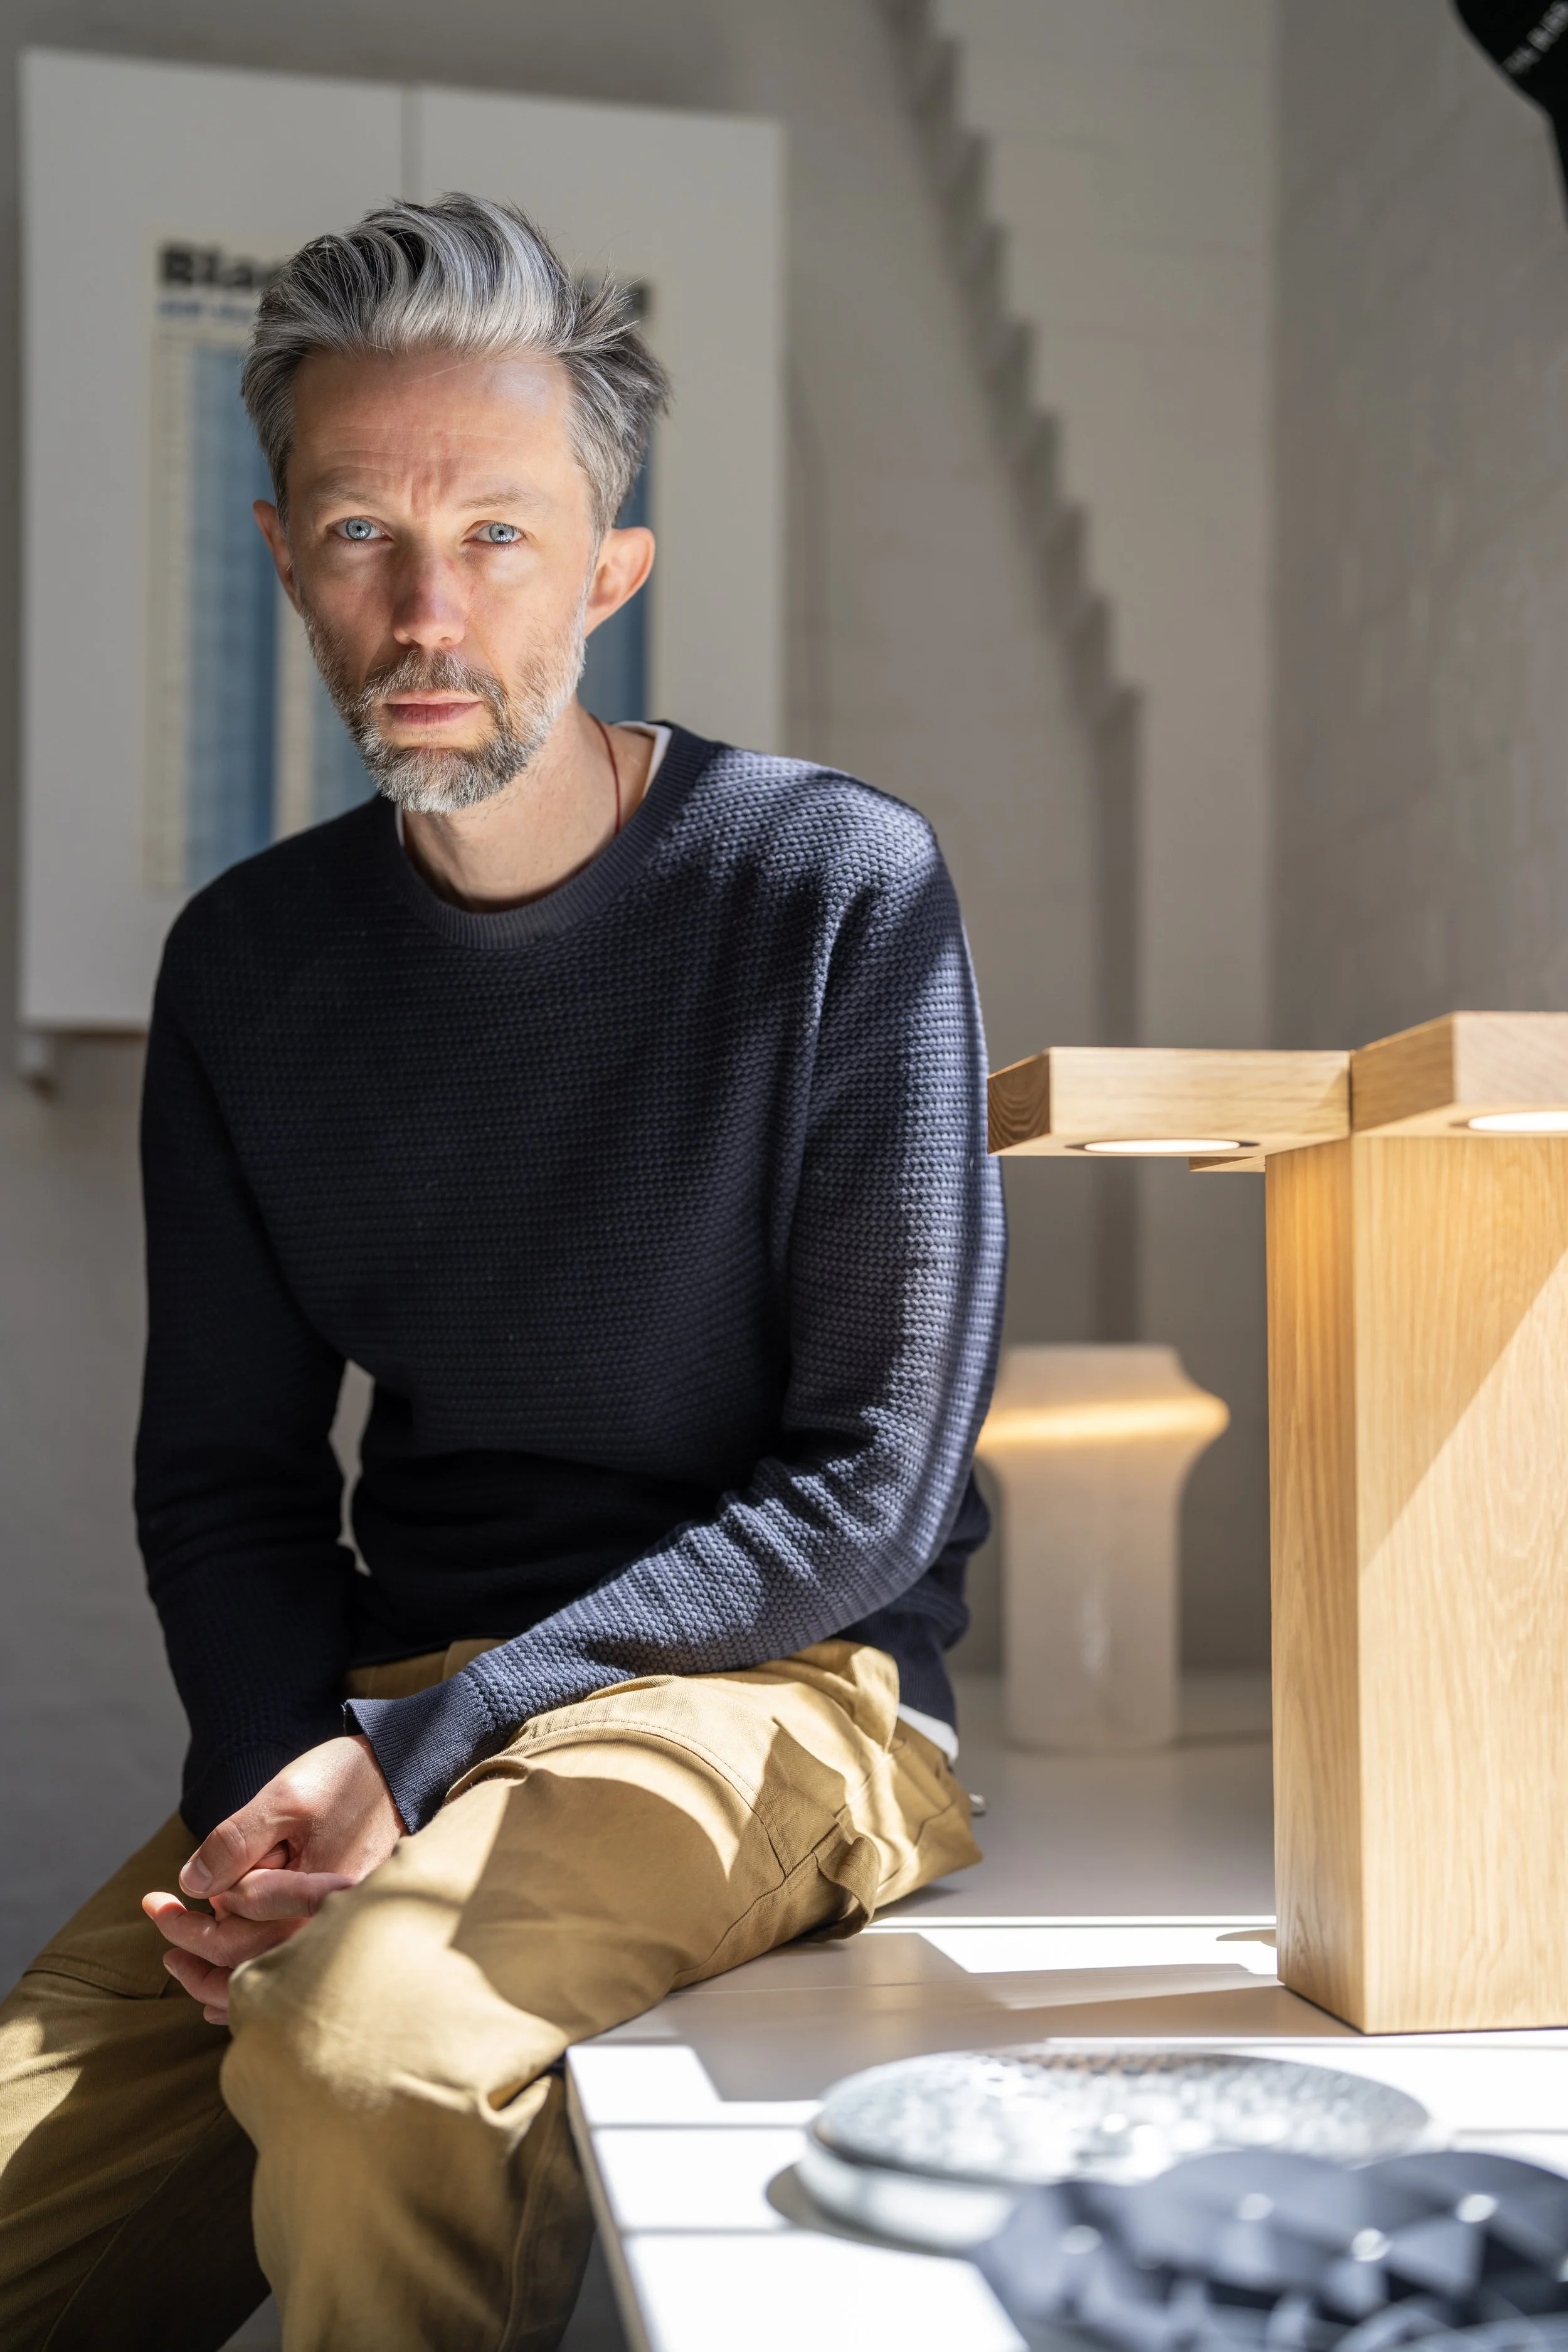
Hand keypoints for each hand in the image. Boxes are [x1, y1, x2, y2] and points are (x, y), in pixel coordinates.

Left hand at [143, 1733, 405, 2023]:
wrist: (402, 1771)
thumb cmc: (346, 1781)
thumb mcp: (285, 1798)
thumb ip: (237, 1842)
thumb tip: (193, 1885)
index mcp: (312, 1903)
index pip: (232, 1939)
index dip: (184, 1926)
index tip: (154, 1902)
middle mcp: (327, 1928)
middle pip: (245, 1968)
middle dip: (191, 1949)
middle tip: (159, 1918)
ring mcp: (335, 1930)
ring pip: (267, 1980)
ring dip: (216, 1977)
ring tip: (179, 1961)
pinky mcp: (339, 1922)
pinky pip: (291, 1973)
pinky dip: (253, 1987)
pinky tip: (224, 1990)